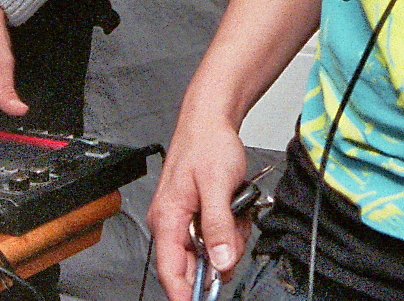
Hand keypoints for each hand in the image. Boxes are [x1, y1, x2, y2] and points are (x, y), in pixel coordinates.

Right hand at [147, 114, 251, 299]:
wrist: (210, 120)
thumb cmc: (207, 144)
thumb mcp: (217, 184)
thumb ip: (218, 225)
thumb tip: (220, 261)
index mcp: (167, 218)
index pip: (170, 271)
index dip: (185, 295)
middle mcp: (169, 222)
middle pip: (192, 265)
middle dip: (219, 258)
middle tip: (235, 234)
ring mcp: (181, 219)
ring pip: (206, 252)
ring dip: (227, 240)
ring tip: (235, 212)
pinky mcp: (194, 215)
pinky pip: (211, 237)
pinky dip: (227, 230)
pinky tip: (233, 210)